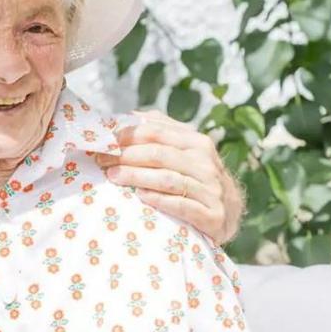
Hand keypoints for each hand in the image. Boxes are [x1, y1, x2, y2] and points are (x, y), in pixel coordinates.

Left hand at [96, 110, 243, 244]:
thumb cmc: (196, 180)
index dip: (127, 135)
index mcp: (196, 142)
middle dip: (125, 156)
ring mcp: (211, 189)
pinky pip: (181, 205)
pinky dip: (159, 200)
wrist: (228, 214)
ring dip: (136, 176)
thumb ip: (161, 132)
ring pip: (167, 178)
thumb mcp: (185, 152)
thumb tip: (128, 116)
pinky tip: (141, 197)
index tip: (104, 141)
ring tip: (112, 177)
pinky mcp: (213, 215)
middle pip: (158, 153)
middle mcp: (205, 162)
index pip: (156, 132)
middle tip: (102, 161)